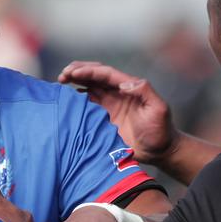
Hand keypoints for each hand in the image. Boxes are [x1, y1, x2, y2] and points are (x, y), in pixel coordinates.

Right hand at [58, 61, 177, 166]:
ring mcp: (108, 105)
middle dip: (77, 71)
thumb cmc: (161, 129)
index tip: (73, 73)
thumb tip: (123, 84)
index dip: (89, 71)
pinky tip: (65, 100)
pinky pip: (86, 106)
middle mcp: (116, 93)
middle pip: (93, 76)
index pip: (105, 74)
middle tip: (62, 74)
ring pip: (87, 87)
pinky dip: (75, 100)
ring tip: (59, 82)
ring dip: (73, 82)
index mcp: (127, 87)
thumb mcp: (158, 107)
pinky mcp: (102, 119)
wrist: (158, 150)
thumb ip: (144, 91)